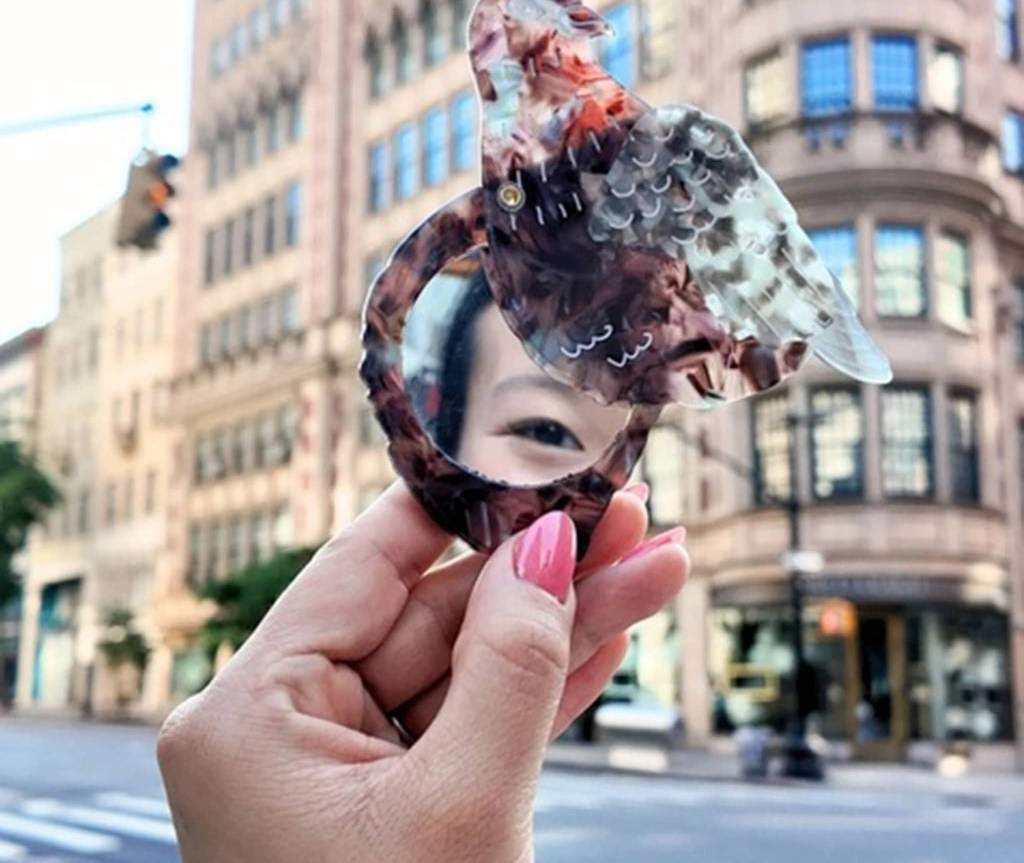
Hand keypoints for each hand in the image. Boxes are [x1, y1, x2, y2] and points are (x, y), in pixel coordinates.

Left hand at [158, 483, 688, 862]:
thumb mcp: (461, 810)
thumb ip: (509, 665)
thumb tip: (548, 545)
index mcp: (252, 711)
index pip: (366, 560)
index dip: (462, 503)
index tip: (536, 459)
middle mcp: (289, 724)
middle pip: (434, 607)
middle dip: (543, 563)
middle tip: (630, 513)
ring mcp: (349, 764)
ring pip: (471, 661)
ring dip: (565, 617)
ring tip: (654, 560)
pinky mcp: (401, 800)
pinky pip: (478, 716)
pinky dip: (549, 680)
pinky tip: (615, 628)